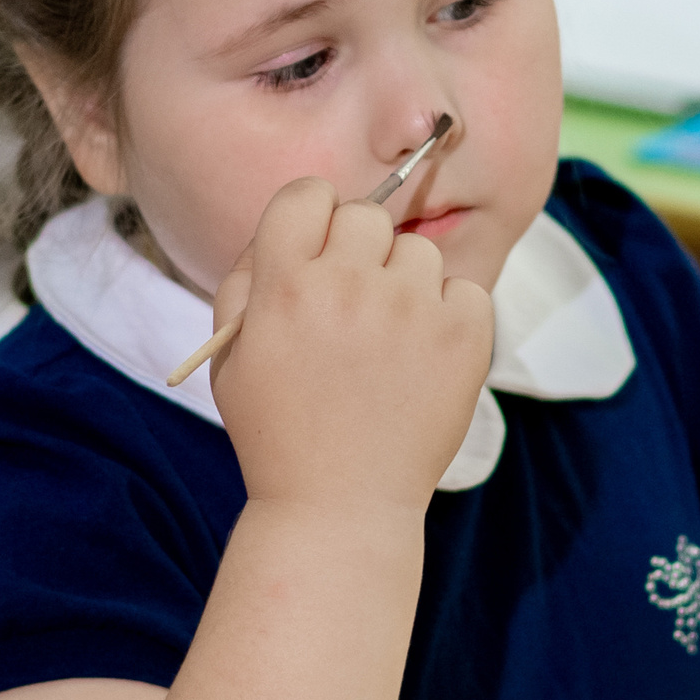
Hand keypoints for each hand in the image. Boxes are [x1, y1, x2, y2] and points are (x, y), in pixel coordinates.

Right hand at [210, 177, 492, 514]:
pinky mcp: (463, 336)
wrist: (339, 506)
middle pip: (367, 216)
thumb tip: (289, 222)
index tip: (320, 249)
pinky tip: (424, 358)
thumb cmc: (279, 430)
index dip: (313, 218)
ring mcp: (411, 309)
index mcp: (283, 285)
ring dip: (407, 285)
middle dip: (360, 252)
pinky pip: (467, 289)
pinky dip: (452, 316)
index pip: (306, 193)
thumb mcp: (231, 355)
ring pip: (419, 252)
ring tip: (389, 343)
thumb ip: (247, 280)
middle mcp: (347, 286)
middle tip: (355, 308)